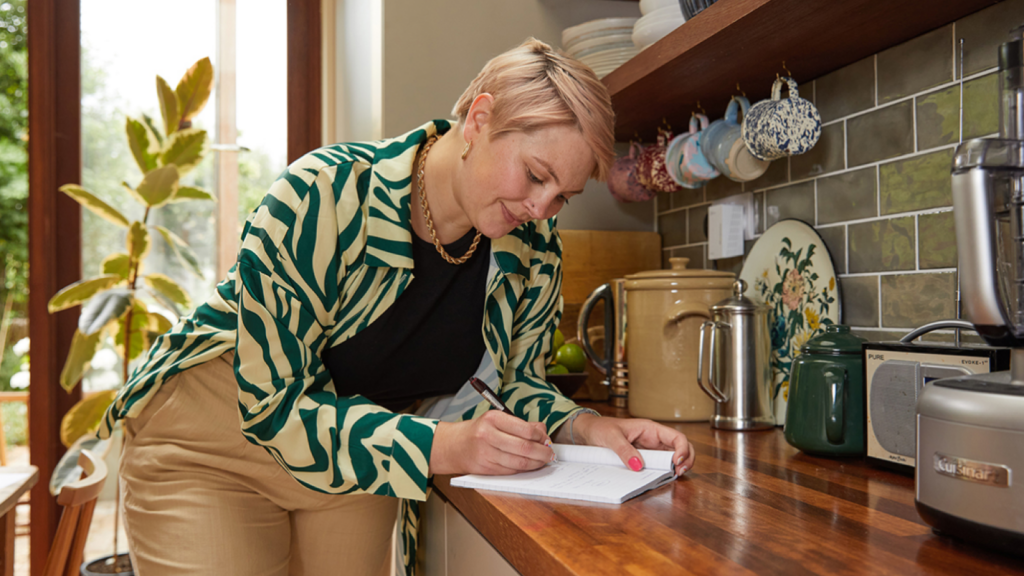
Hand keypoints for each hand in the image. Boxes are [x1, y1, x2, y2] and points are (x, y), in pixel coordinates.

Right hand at [430, 411, 555, 475]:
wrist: (454, 445)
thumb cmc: (479, 431)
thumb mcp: (497, 420)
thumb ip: (521, 425)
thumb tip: (543, 431)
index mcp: (493, 419)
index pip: (525, 429)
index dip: (541, 437)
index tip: (546, 439)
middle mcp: (488, 435)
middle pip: (524, 448)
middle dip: (542, 453)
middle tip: (550, 453)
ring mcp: (486, 453)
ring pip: (519, 462)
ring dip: (536, 464)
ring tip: (543, 461)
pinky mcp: (485, 468)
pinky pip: (511, 471)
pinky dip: (524, 469)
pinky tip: (529, 466)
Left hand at [563, 414, 694, 476]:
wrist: (588, 432)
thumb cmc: (600, 428)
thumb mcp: (611, 437)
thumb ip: (624, 450)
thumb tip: (638, 465)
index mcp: (650, 429)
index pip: (676, 437)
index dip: (682, 449)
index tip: (676, 462)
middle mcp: (654, 439)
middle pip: (680, 448)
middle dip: (686, 460)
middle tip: (679, 473)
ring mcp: (650, 450)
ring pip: (672, 458)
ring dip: (677, 467)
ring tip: (673, 476)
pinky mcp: (643, 459)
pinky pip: (658, 465)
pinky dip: (664, 472)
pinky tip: (662, 478)